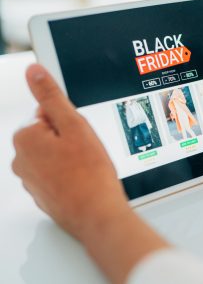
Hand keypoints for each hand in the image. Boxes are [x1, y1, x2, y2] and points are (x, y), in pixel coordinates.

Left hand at [12, 64, 129, 239]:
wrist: (96, 213)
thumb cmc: (89, 174)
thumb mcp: (75, 125)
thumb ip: (52, 96)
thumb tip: (34, 72)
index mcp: (25, 138)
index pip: (45, 114)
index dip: (69, 121)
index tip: (80, 134)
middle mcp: (21, 160)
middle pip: (48, 135)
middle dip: (68, 140)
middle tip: (86, 151)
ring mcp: (30, 180)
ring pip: (52, 156)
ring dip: (69, 158)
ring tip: (87, 167)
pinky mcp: (42, 194)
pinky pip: (55, 175)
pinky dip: (68, 175)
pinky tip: (83, 179)